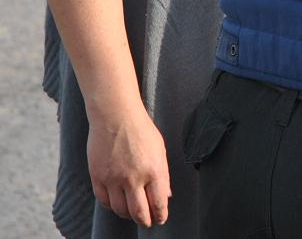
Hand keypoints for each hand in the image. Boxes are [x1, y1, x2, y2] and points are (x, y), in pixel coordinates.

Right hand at [87, 103, 170, 227]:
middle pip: (138, 212)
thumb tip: (165, 196)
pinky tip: (117, 204)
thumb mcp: (160, 150)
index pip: (158, 202)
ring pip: (120, 210)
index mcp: (153, 170)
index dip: (160, 215)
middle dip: (145, 221)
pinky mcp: (97, 177)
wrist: (115, 116)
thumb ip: (162, 175)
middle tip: (148, 223)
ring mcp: (113, 179)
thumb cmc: (141, 130)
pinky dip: (111, 206)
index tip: (161, 219)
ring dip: (128, 215)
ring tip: (133, 213)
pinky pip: (104, 201)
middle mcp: (133, 178)